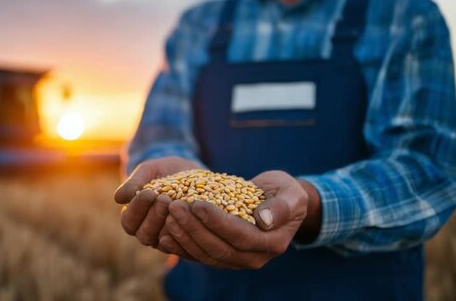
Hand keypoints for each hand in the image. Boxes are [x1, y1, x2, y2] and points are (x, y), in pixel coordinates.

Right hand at [114, 157, 202, 250]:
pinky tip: (191, 217)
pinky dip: (187, 232)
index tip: (148, 193)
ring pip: (164, 241)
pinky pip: (184, 244)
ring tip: (177, 206)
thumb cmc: (161, 171)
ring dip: (169, 224)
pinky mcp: (186, 238)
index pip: (129, 221)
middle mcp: (148, 231)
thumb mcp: (147, 171)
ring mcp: (167, 237)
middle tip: (164, 199)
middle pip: (145, 235)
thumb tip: (118, 198)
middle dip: (154, 217)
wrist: (187, 170)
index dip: (137, 208)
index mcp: (134, 217)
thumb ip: (134, 183)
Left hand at [158, 171, 316, 268]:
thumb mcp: (291, 194)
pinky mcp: (221, 257)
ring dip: (184, 236)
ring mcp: (236, 260)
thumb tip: (264, 220)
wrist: (279, 202)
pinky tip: (164, 235)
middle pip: (219, 248)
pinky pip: (199, 256)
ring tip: (168, 215)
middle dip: (194, 228)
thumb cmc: (285, 193)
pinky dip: (181, 247)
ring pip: (206, 254)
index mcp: (271, 243)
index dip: (217, 221)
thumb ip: (281, 207)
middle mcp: (254, 257)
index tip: (197, 203)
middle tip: (175, 207)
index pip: (240, 236)